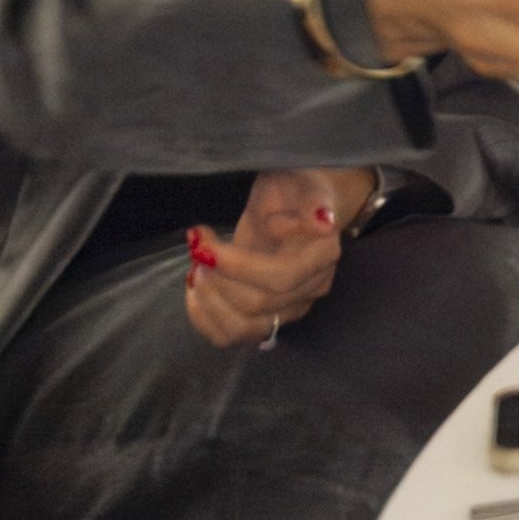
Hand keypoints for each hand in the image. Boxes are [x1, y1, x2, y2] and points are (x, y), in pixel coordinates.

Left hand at [183, 166, 371, 349]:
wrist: (294, 205)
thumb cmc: (292, 190)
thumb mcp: (298, 183)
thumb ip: (311, 201)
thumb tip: (324, 222)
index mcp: (323, 256)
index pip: (282, 277)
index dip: (238, 267)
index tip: (204, 243)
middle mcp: (311, 290)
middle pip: (257, 304)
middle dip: (217, 277)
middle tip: (197, 247)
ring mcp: (290, 310)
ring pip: (242, 328)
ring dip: (208, 300)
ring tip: (196, 268)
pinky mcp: (266, 320)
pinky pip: (229, 336)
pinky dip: (203, 317)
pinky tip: (195, 289)